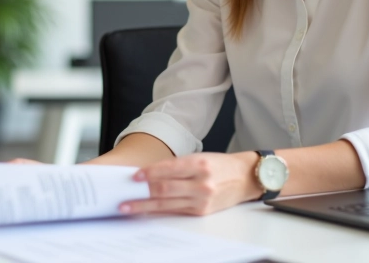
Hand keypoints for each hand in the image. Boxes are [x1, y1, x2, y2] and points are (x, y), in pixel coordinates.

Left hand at [119, 152, 261, 215]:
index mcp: (199, 164)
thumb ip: (176, 166)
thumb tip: (149, 174)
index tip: (134, 176)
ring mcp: (201, 200)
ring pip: (167, 203)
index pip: (168, 169)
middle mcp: (201, 183)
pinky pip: (175, 210)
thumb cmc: (220, 165)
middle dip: (142, 194)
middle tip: (124, 196)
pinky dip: (159, 210)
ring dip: (145, 206)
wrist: (244, 178)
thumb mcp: (199, 158)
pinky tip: (147, 210)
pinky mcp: (201, 211)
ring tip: (129, 206)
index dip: (149, 173)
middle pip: (165, 189)